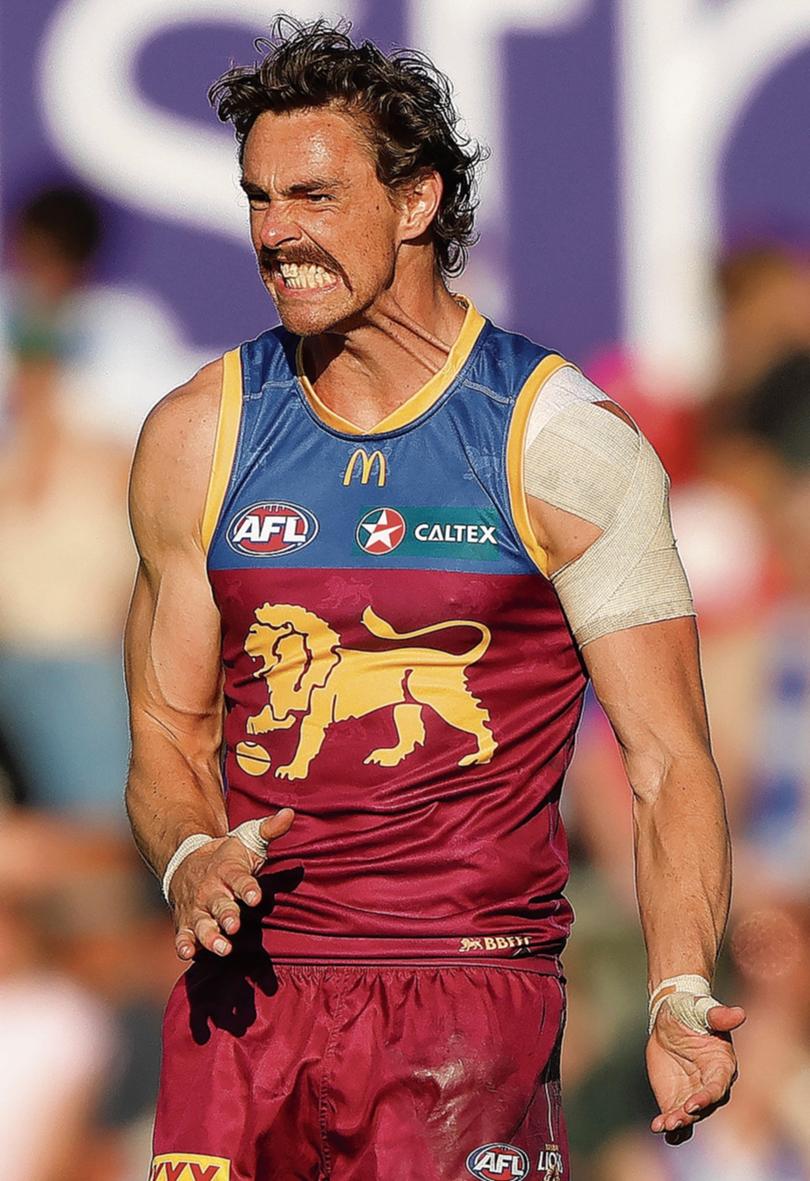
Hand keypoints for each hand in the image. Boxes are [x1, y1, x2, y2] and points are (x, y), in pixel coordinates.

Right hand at [169, 809, 293, 960]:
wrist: (186, 861)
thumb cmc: (227, 855)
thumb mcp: (247, 838)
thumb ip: (269, 829)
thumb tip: (290, 813)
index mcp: (228, 871)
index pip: (240, 879)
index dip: (248, 888)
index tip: (256, 897)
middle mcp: (211, 891)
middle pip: (220, 905)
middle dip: (228, 916)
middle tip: (235, 926)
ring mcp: (197, 909)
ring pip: (202, 925)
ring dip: (210, 937)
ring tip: (221, 947)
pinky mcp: (187, 923)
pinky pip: (183, 935)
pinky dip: (183, 945)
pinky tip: (187, 953)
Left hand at [647, 999, 745, 1143]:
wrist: (671, 1017)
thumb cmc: (690, 1010)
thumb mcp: (701, 1009)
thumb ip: (718, 1016)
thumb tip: (739, 1014)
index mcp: (722, 1066)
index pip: (717, 1087)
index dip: (706, 1097)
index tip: (691, 1104)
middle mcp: (711, 1085)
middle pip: (704, 1107)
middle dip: (689, 1114)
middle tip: (673, 1121)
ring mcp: (694, 1094)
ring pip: (690, 1115)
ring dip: (678, 1123)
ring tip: (663, 1126)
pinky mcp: (678, 1098)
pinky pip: (676, 1116)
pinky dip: (669, 1125)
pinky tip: (657, 1127)